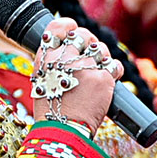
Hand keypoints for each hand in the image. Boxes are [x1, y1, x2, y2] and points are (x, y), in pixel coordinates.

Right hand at [30, 17, 122, 133]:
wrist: (62, 131)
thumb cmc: (51, 111)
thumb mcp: (42, 81)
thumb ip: (53, 63)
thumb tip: (68, 50)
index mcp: (46, 57)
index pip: (58, 26)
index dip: (68, 26)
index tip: (72, 30)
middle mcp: (65, 58)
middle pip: (83, 35)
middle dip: (89, 43)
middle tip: (89, 57)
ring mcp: (85, 66)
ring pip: (101, 49)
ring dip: (102, 58)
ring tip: (97, 72)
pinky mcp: (103, 78)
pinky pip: (114, 65)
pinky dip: (114, 71)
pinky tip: (109, 80)